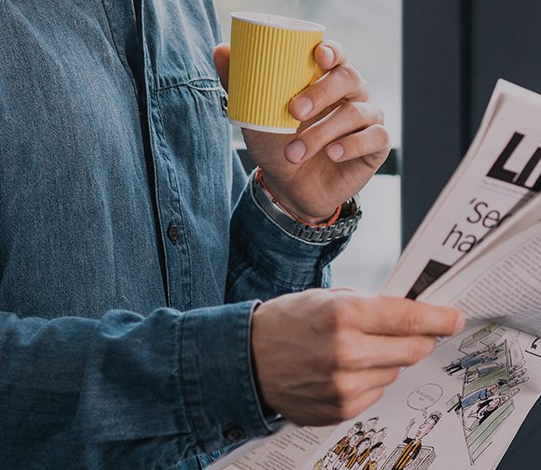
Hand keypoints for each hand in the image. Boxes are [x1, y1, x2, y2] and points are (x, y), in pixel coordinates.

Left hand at [213, 41, 389, 222]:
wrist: (288, 187)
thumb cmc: (275, 141)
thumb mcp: (254, 114)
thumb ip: (239, 82)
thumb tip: (220, 49)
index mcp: (324, 78)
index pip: (336, 54)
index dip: (333, 50)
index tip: (318, 55)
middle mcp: (351, 93)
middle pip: (349, 78)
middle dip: (321, 92)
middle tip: (294, 110)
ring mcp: (367, 117)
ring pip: (355, 112)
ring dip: (321, 133)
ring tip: (294, 152)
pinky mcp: (376, 145)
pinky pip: (375, 137)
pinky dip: (352, 145)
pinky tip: (332, 154)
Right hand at [251, 289, 464, 425]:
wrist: (249, 359)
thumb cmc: (288, 321)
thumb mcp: (327, 297)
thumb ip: (368, 304)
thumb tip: (410, 311)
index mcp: (344, 314)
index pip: (408, 318)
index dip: (438, 317)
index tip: (455, 316)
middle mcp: (348, 352)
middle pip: (412, 348)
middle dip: (422, 338)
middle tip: (422, 331)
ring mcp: (345, 385)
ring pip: (395, 371)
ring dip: (389, 358)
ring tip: (360, 348)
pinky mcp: (342, 409)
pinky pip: (376, 391)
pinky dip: (371, 378)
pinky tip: (346, 368)